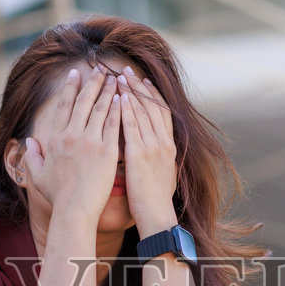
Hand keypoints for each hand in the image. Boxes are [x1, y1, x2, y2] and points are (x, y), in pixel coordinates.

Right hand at [22, 67, 120, 222]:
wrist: (74, 210)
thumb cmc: (58, 196)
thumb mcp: (37, 175)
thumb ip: (32, 156)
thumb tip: (29, 141)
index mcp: (56, 139)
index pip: (64, 106)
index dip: (70, 88)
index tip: (75, 74)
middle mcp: (72, 136)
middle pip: (83, 102)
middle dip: (92, 82)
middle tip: (99, 69)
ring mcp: (90, 142)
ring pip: (100, 109)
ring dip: (108, 91)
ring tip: (115, 78)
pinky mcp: (107, 151)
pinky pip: (114, 124)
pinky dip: (119, 109)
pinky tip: (124, 98)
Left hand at [117, 68, 177, 234]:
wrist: (157, 214)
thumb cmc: (156, 200)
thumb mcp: (163, 173)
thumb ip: (158, 157)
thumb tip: (154, 149)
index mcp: (169, 146)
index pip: (161, 112)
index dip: (152, 94)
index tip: (143, 80)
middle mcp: (163, 142)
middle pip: (151, 106)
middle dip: (138, 86)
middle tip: (127, 70)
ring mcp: (152, 146)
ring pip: (141, 111)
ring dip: (129, 92)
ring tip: (118, 76)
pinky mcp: (139, 153)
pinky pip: (131, 125)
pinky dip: (124, 108)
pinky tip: (115, 97)